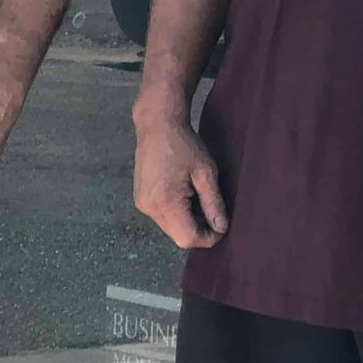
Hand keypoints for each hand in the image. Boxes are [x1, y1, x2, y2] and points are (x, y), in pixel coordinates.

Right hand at [132, 113, 228, 248]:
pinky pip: (162, 216)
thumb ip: (213, 202)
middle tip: (214, 211)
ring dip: (187, 220)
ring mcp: (142, 204)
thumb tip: (221, 228)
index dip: (208, 238)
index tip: (222, 226)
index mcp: (165, 202)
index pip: (187, 238)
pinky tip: (185, 193)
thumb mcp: (206, 172)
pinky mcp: (140, 199)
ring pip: (170, 227)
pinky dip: (176, 212)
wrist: (158, 124)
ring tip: (199, 197)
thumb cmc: (184, 144)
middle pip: (177, 235)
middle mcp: (149, 208)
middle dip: (199, 229)